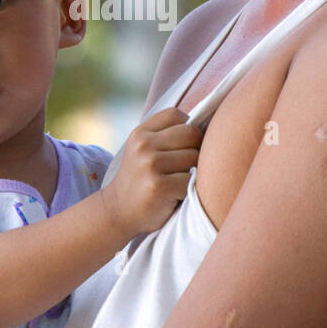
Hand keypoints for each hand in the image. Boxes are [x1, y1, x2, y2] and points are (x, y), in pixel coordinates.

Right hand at [101, 108, 202, 238]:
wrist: (118, 212)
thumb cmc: (140, 180)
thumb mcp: (142, 150)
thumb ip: (165, 135)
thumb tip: (208, 123)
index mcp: (140, 133)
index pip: (176, 115)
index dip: (187, 128)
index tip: (183, 146)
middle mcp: (143, 145)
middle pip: (191, 133)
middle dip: (194, 150)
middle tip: (184, 168)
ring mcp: (150, 165)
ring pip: (194, 157)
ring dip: (193, 172)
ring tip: (178, 182)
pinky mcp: (159, 186)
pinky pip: (192, 180)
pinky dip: (189, 190)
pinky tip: (176, 195)